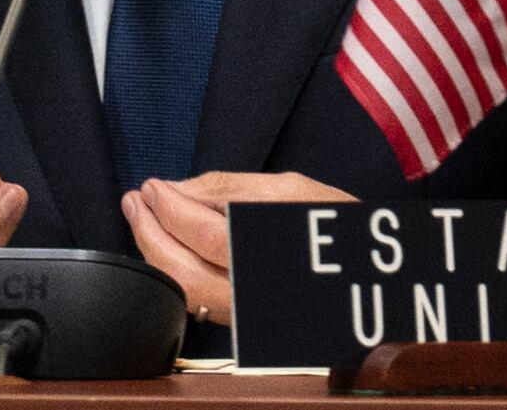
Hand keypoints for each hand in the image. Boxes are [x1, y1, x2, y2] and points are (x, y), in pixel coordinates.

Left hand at [120, 170, 354, 326]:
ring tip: (141, 217)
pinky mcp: (244, 321)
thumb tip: (179, 188)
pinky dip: (173, 271)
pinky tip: (165, 244)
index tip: (153, 186)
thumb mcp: (290, 189)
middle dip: (150, 232)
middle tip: (135, 200)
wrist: (370, 273)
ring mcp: (250, 313)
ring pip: (185, 293)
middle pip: (184, 272)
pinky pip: (197, 300)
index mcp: (272, 255)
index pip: (205, 234)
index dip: (171, 208)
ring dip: (154, 253)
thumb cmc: (338, 225)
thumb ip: (230, 189)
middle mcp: (258, 293)